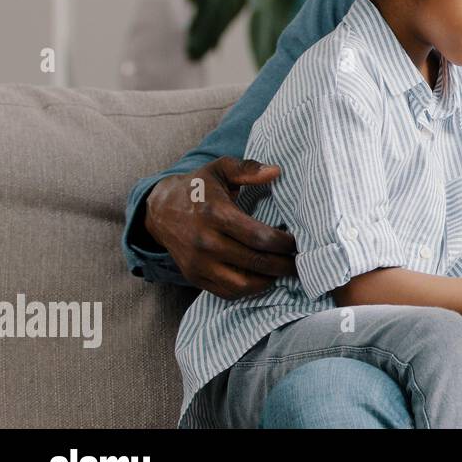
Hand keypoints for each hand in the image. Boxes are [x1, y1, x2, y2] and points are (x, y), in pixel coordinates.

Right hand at [143, 157, 296, 298]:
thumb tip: (276, 171)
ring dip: (269, 280)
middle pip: (254, 261)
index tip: (297, 242)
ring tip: (284, 271)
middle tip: (301, 262)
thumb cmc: (198, 188)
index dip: (283, 243)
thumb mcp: (220, 169)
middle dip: (283, 265)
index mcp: (215, 214)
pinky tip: (264, 278)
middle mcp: (204, 242)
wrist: (160, 210)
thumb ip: (248, 169)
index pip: (258, 236)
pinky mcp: (194, 277)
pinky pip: (227, 292)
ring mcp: (197, 263)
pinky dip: (249, 290)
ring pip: (242, 283)